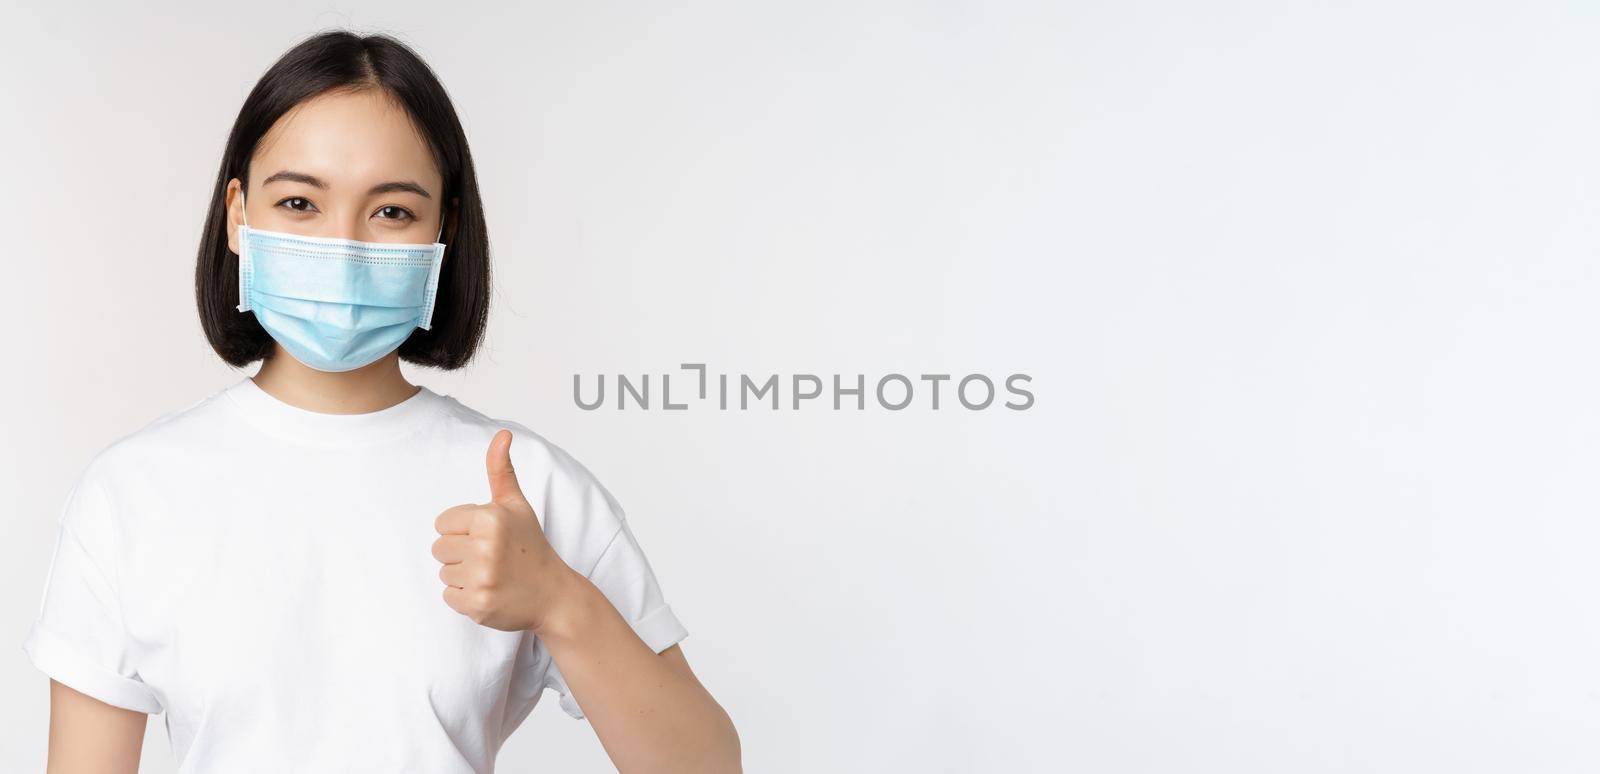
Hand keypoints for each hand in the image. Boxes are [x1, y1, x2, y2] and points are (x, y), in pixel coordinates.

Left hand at [433, 429, 578, 632]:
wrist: (553, 594)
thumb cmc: (530, 546)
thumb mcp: (517, 505)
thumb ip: (501, 470)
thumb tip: (502, 433)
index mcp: (490, 518)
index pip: (443, 523)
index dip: (463, 530)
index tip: (487, 537)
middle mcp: (485, 547)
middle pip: (439, 548)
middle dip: (461, 553)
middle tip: (490, 558)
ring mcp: (482, 578)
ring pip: (443, 573)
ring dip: (462, 576)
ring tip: (491, 574)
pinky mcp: (477, 604)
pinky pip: (448, 597)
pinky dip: (465, 597)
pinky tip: (489, 591)